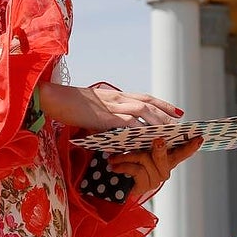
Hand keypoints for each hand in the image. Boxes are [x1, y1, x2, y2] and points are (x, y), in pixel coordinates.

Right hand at [39, 82, 182, 130]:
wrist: (55, 98)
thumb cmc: (71, 105)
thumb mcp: (95, 109)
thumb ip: (109, 117)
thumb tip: (117, 131)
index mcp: (117, 96)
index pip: (146, 98)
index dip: (163, 105)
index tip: (178, 112)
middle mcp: (118, 98)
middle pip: (149, 104)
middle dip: (166, 115)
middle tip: (181, 126)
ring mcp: (113, 106)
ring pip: (142, 112)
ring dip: (158, 122)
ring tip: (170, 133)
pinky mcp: (105, 116)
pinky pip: (127, 124)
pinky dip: (139, 132)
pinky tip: (147, 140)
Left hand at [108, 137, 201, 197]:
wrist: (116, 186)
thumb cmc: (129, 163)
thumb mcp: (137, 150)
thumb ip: (146, 141)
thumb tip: (145, 126)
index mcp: (166, 158)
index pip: (181, 151)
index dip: (191, 146)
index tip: (200, 138)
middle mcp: (164, 169)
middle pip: (164, 155)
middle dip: (161, 147)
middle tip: (158, 140)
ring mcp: (156, 178)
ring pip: (145, 159)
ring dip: (126, 156)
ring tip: (113, 157)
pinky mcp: (146, 186)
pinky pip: (136, 170)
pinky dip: (123, 166)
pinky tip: (114, 166)